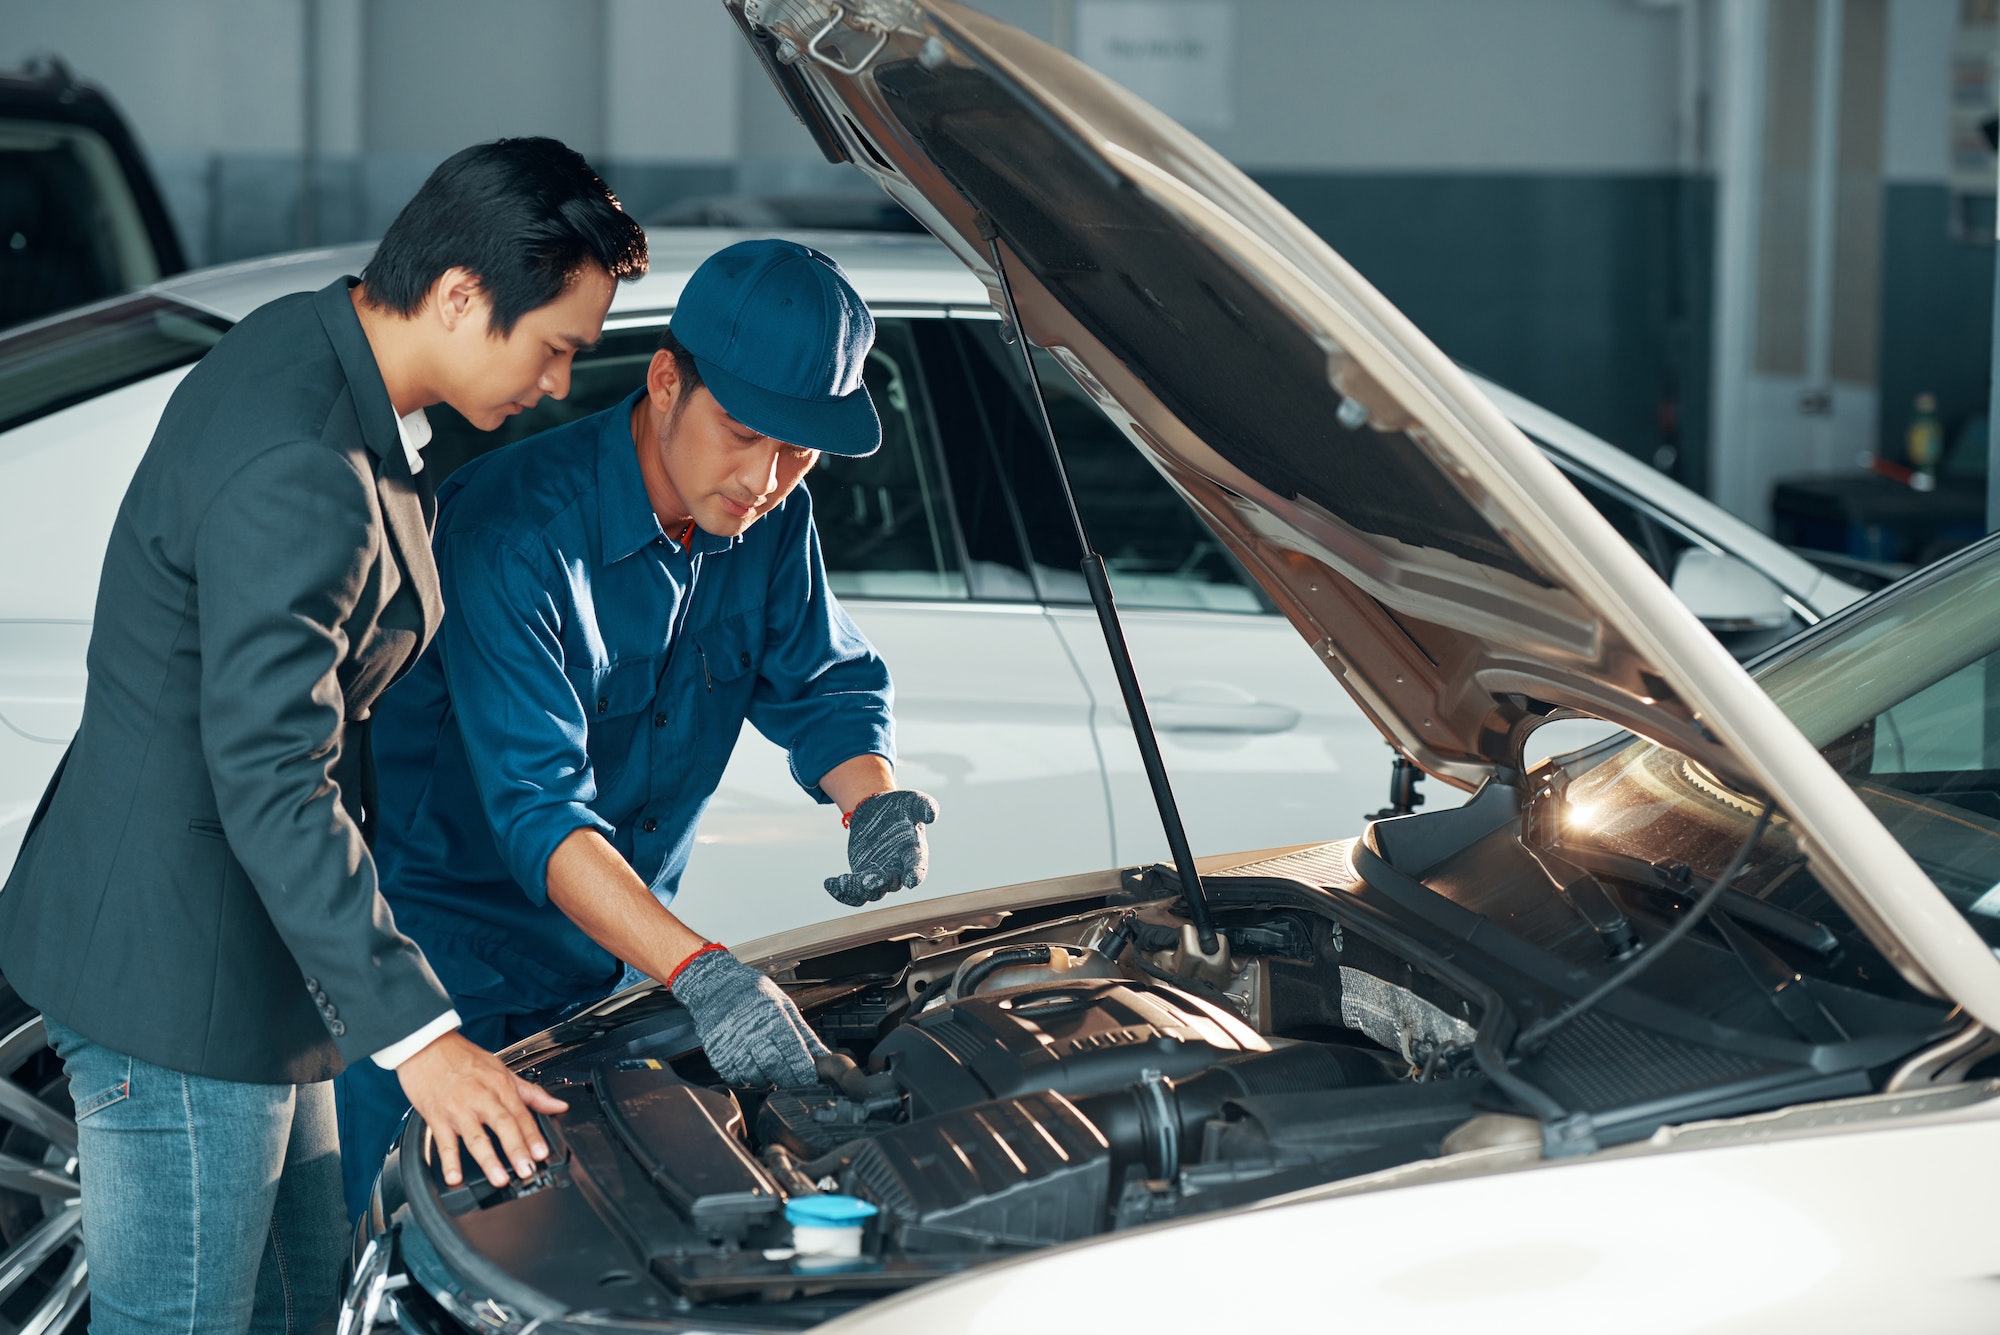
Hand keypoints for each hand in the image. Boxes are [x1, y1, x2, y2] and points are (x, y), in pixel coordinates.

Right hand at [395, 1030, 569, 1189]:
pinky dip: (449, 1161)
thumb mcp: (502, 1069)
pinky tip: (455, 1177)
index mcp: (500, 1085)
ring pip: (476, 1136)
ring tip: (499, 1178)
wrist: (426, 1046)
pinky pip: (444, 1142)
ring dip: (488, 1160)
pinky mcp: (437, 1116)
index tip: (542, 1154)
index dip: (533, 1135)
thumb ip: (531, 1092)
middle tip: (526, 1170)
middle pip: (503, 1125)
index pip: (521, 1114)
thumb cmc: (464, 1058)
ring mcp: (458, 1108)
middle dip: (516, 1149)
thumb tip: (559, 1106)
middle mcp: (481, 1097)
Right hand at [669, 946, 826, 1086]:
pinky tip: (751, 1065)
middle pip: (776, 1069)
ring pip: (755, 1078)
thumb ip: (803, 1032)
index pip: (793, 1053)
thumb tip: (824, 1055)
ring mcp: (732, 1045)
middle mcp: (752, 1033)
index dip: (804, 1070)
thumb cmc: (752, 992)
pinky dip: (746, 1078)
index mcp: (773, 1017)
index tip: (810, 1078)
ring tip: (770, 1069)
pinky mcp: (717, 1054)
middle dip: (788, 1079)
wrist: (713, 984)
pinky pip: (735, 1078)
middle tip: (793, 1079)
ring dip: (767, 1080)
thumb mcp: (783, 1003)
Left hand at [824, 789, 939, 906]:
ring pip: (870, 893)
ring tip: (842, 881)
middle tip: (868, 880)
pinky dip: (842, 893)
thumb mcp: (914, 801)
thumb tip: (932, 815)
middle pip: (891, 883)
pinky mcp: (861, 878)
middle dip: (880, 883)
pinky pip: (854, 893)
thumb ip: (925, 806)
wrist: (880, 811)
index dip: (916, 874)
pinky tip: (829, 883)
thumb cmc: (901, 807)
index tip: (912, 880)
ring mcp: (880, 877)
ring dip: (857, 890)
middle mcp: (899, 870)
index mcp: (914, 854)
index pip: (918, 867)